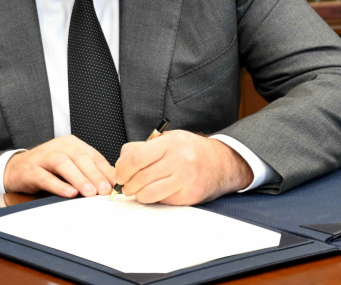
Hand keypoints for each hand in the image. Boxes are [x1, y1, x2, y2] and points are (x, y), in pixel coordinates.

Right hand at [3, 135, 116, 197]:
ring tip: (90, 193)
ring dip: (79, 179)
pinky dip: (58, 185)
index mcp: (71, 143)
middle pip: (79, 157)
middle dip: (94, 175)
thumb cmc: (48, 168)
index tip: (115, 184)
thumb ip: (88, 170)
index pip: (92, 155)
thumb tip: (112, 182)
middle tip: (104, 190)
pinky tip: (69, 193)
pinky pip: (45, 177)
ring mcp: (43, 157)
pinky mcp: (30, 169)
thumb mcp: (70, 166)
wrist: (16, 168)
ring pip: (63, 164)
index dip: (104, 169)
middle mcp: (58, 146)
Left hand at [114, 130, 253, 204]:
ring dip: (139, 195)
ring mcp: (186, 180)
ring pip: (148, 194)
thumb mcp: (166, 139)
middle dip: (128, 185)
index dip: (122, 169)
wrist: (220, 163)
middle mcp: (180, 161)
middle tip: (126, 186)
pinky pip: (161, 201)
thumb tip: (120, 165)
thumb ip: (140, 148)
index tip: (120, 174)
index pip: (137, 158)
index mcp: (171, 143)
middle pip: (140, 178)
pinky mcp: (189, 196)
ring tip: (139, 190)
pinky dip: (155, 198)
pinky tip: (159, 191)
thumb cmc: (188, 150)